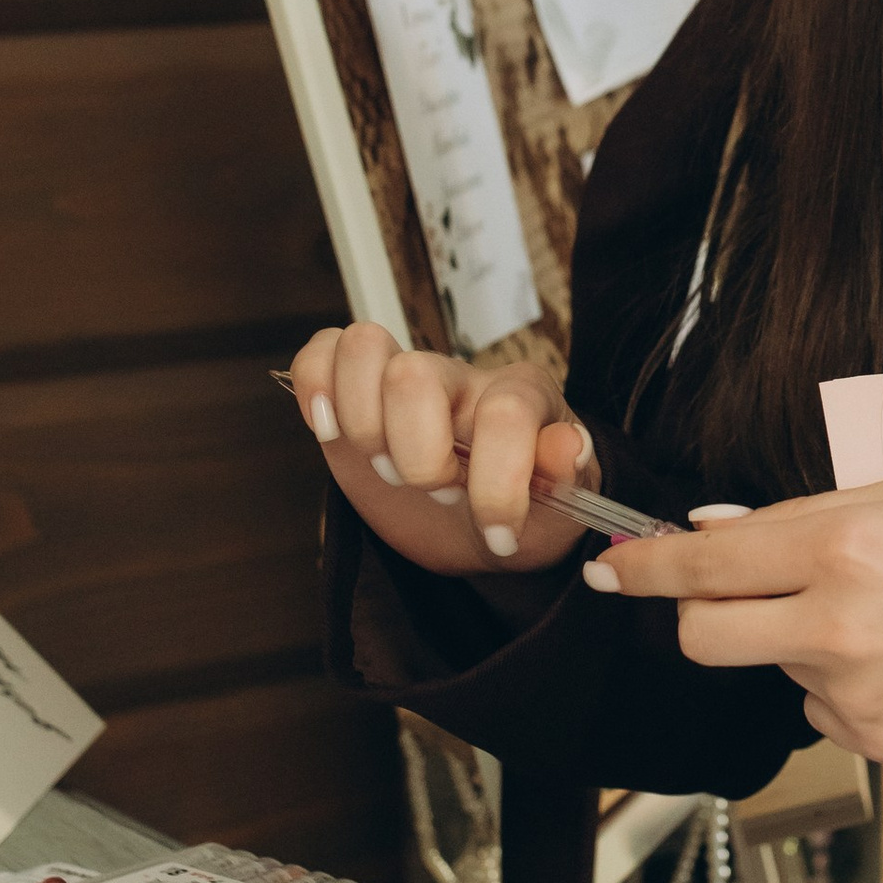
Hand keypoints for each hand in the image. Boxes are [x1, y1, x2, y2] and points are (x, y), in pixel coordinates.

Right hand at [289, 323, 595, 577]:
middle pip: (414, 375)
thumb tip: (568, 445)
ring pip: (363, 347)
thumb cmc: (525, 511)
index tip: (500, 536)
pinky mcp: (356, 389)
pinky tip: (329, 432)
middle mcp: (461, 376)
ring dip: (364, 426)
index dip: (496, 488)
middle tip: (438, 493)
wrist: (484, 523)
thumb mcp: (562, 508)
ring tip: (387, 467)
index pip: (503, 415)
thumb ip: (568, 476)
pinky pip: (322, 350)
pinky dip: (314, 387)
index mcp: (523, 396)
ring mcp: (404, 375)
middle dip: (417, 457)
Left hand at [583, 476, 882, 766]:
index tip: (610, 570)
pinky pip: (827, 714)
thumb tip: (709, 531)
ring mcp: (858, 698)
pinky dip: (846, 689)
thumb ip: (795, 518)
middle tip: (738, 593)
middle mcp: (838, 630)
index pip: (705, 565)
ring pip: (777, 672)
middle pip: (705, 638)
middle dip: (701, 614)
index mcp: (841, 550)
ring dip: (801, 646)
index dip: (644, 568)